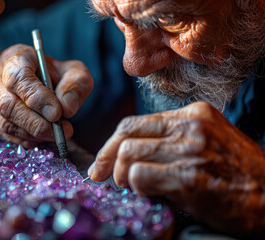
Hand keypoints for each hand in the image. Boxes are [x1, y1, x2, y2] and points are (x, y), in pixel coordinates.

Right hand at [0, 44, 92, 146]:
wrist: (33, 80)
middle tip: (59, 130)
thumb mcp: (72, 71)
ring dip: (33, 133)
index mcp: (17, 58)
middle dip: (35, 122)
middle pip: (7, 104)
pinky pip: (7, 135)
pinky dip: (28, 139)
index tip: (57, 112)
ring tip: (56, 134)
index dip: (36, 97)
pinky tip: (44, 137)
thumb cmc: (53, 75)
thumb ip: (76, 84)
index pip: (18, 77)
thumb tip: (68, 108)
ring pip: (5, 122)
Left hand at [88, 102, 264, 236]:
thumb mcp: (207, 143)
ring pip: (129, 152)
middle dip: (106, 156)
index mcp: (193, 115)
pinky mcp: (190, 176)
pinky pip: (141, 175)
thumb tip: (129, 153)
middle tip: (101, 175)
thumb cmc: (238, 175)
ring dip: (121, 174)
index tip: (103, 161)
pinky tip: (148, 194)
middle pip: (126, 133)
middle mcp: (190, 126)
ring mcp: (190, 149)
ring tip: (129, 187)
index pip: (136, 122)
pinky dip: (136, 186)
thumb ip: (171, 141)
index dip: (112, 143)